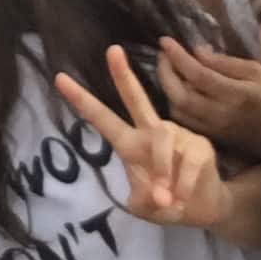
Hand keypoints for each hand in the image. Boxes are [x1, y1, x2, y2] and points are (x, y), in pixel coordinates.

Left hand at [56, 45, 230, 227]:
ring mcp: (177, 135)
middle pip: (136, 99)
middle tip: (112, 50)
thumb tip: (159, 195)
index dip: (81, 100)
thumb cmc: (166, 202)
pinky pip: (189, 161)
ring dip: (163, 171)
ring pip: (163, 139)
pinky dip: (182, 184)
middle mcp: (151, 132)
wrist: (201, 209)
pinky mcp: (200, 145)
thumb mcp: (146, 207)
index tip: (59, 78)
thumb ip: (145, 201)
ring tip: (165, 200)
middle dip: (124, 75)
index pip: (102, 118)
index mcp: (130, 143)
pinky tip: (180, 199)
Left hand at [156, 36, 260, 161]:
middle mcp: (220, 113)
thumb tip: (197, 52)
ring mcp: (213, 128)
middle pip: (181, 95)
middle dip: (165, 72)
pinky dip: (174, 103)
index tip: (165, 40)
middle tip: (163, 55)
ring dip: (167, 88)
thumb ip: (226, 62)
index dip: (178, 57)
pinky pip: (183, 121)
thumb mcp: (257, 71)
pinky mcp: (210, 137)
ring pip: (178, 109)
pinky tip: (177, 89)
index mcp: (236, 94)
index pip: (198, 74)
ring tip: (169, 70)